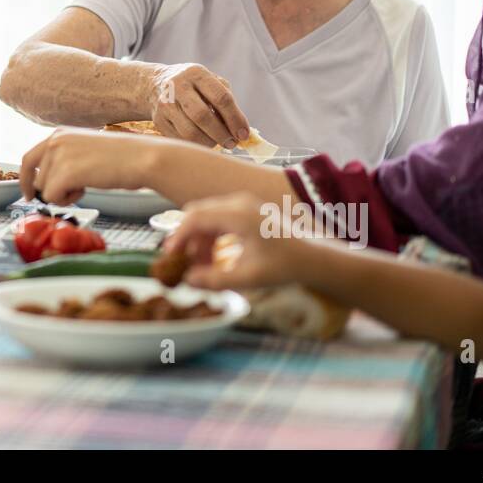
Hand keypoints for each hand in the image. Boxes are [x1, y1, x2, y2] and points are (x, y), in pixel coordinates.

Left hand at [20, 126, 164, 205]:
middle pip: (37, 179)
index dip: (25, 179)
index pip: (28, 159)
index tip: (28, 193)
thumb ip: (64, 159)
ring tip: (87, 183)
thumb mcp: (85, 150)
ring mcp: (58, 156)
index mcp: (58, 134)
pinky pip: (53, 198)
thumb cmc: (120, 158)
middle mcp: (54, 142)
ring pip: (46, 190)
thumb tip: (45, 181)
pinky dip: (69, 200)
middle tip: (74, 191)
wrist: (141, 158)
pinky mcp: (65, 172)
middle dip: (53, 190)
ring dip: (65, 194)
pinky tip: (86, 189)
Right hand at [149, 63, 247, 147]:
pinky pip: (180, 139)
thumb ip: (226, 101)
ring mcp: (165, 103)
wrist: (155, 84)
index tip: (243, 134)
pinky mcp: (158, 120)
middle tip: (231, 143)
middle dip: (222, 134)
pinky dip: (195, 145)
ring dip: (209, 143)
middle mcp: (178, 86)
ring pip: (190, 132)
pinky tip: (202, 141)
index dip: (235, 119)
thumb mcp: (210, 82)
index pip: (221, 98)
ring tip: (217, 143)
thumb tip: (240, 129)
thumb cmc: (193, 87)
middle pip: (203, 116)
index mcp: (197, 73)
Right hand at [165, 194, 306, 290]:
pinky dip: (212, 235)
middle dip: (187, 237)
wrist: (313, 257)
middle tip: (182, 262)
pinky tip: (214, 257)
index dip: (178, 236)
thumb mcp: (248, 278)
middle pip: (198, 213)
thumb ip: (215, 280)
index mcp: (239, 215)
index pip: (195, 218)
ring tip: (201, 266)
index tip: (170, 255)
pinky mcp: (248, 209)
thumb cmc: (285, 266)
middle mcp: (239, 203)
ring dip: (200, 239)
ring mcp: (244, 203)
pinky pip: (219, 217)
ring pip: (208, 216)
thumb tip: (188, 280)